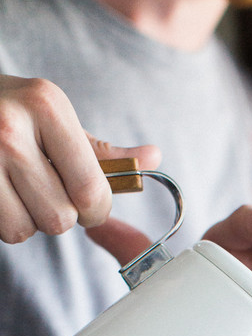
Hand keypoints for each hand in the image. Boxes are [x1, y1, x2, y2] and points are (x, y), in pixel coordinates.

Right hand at [0, 74, 159, 242]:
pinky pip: (0, 230)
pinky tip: (1, 193)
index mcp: (47, 105)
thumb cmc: (13, 113)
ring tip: (18, 188)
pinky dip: (5, 221)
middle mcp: (9, 127)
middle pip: (60, 218)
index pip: (91, 191)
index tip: (89, 205)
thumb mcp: (55, 119)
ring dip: (28, 220)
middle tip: (45, 190)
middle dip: (59, 214)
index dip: (96, 210)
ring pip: (25, 229)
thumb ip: (101, 150)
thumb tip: (152, 158)